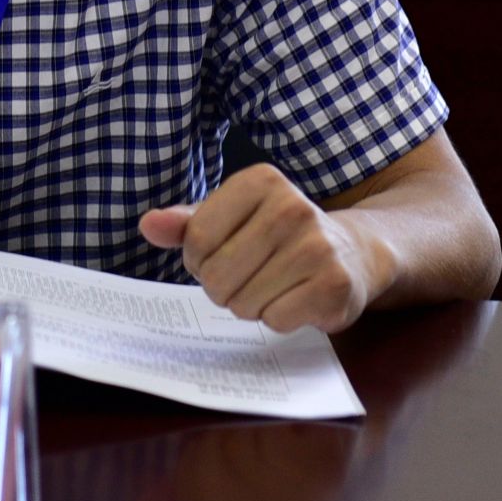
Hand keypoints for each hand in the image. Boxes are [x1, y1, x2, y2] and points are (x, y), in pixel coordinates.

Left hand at [138, 163, 384, 332]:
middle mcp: (292, 206)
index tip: (220, 257)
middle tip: (248, 276)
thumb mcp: (231, 217)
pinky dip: (277, 318)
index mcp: (260, 181)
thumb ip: (186, 223)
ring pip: (244, 302)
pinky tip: (294, 298)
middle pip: (218, 274)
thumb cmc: (278, 235)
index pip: (196, 239)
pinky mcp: (334, 285)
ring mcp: (317, 246)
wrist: (353, 251)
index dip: (199, 261)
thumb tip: (148, 225)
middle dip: (223, 288)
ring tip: (273, 285)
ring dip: (250, 304)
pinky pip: (275, 319)